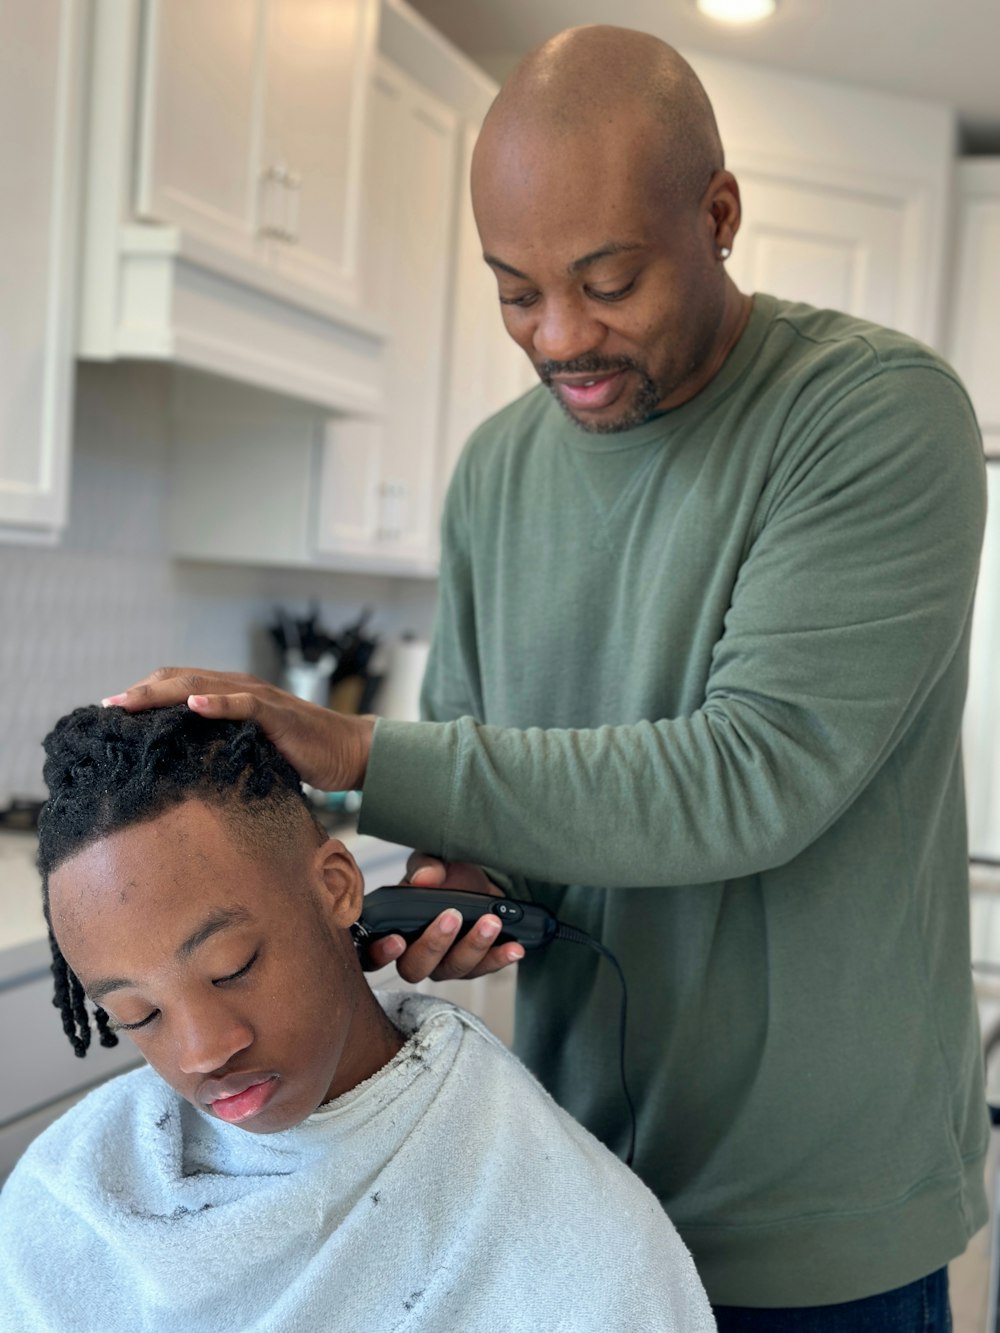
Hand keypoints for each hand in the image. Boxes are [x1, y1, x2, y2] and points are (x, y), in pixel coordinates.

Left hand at [103, 667, 373, 792]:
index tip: (110, 712)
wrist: (347, 753)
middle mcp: (240, 689)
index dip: (144, 694)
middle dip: (141, 693)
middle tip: (107, 707)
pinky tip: (193, 705)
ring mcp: (258, 698)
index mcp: (230, 695)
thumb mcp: (250, 751)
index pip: (177, 685)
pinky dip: (217, 702)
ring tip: (131, 702)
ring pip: (202, 685)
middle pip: (179, 680)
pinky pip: (244, 704)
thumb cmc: (301, 756)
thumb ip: (220, 748)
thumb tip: (180, 771)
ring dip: (163, 693)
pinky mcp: (278, 714)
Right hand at [362, 856, 523, 981]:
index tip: (396, 940)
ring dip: (474, 947)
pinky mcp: (473, 965)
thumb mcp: (431, 860)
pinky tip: (514, 946)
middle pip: (416, 968)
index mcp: (392, 930)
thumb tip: (425, 877)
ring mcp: (444, 964)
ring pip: (454, 969)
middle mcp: (414, 954)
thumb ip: (425, 866)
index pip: (373, 955)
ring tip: (492, 922)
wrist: (474, 879)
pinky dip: (500, 957)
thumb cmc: (442, 873)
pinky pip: (484, 969)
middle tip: (452, 916)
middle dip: (435, 944)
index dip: (380, 954)